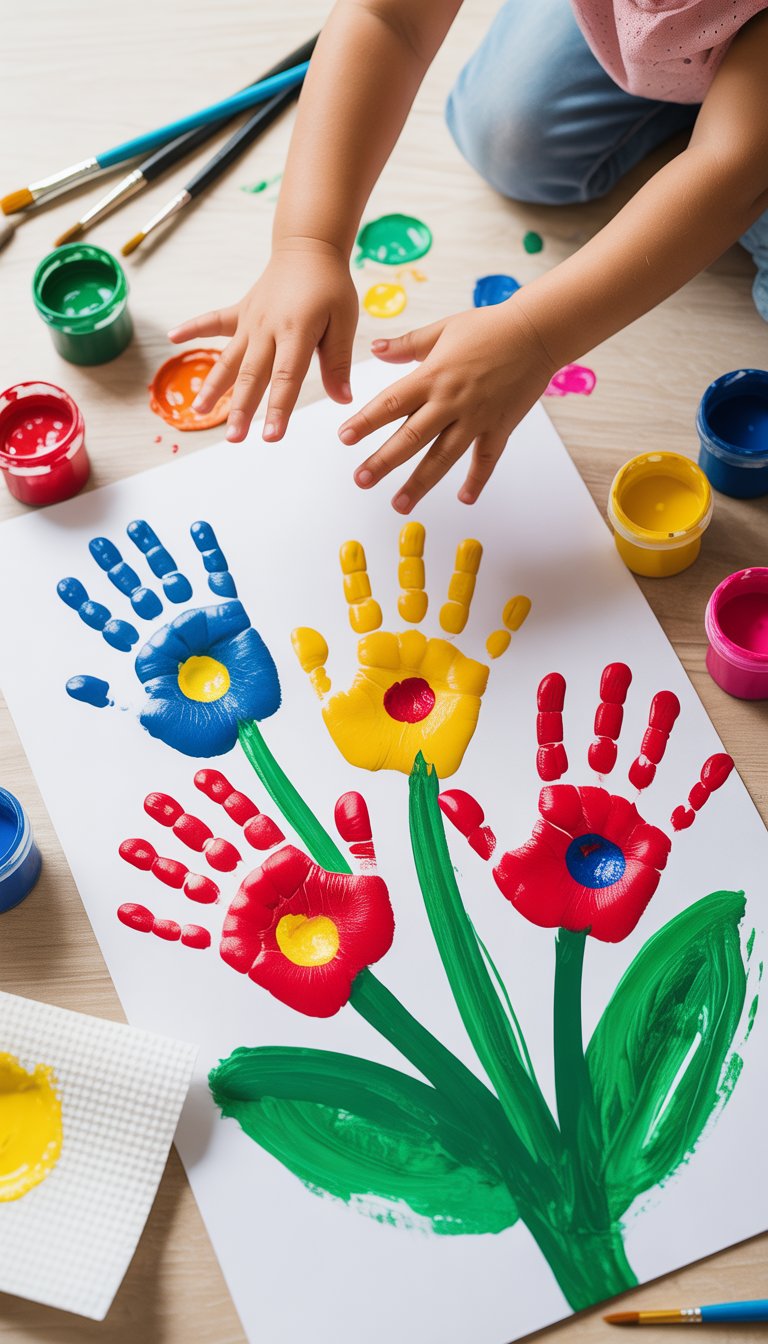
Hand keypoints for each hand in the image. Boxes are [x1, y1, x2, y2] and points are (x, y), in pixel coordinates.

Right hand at [168, 238, 358, 442]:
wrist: (309, 247)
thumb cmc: (330, 287)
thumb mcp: (343, 322)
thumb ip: (338, 362)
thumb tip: (343, 400)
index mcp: (296, 332)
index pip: (286, 378)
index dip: (279, 409)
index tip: (271, 437)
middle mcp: (267, 328)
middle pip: (252, 375)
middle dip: (241, 409)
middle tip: (234, 439)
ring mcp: (250, 320)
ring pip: (228, 358)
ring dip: (213, 385)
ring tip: (198, 411)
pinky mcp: (241, 311)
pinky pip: (213, 320)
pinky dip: (192, 328)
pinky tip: (172, 338)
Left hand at [339, 303, 555, 511]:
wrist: (537, 331)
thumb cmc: (489, 326)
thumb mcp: (442, 329)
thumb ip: (406, 345)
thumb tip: (375, 349)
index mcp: (433, 376)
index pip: (391, 403)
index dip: (365, 422)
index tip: (344, 438)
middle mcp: (451, 401)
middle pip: (411, 437)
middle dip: (383, 461)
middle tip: (361, 480)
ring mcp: (476, 417)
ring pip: (444, 456)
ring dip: (421, 483)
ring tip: (401, 504)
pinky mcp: (500, 427)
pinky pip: (486, 459)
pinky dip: (476, 480)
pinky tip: (465, 499)